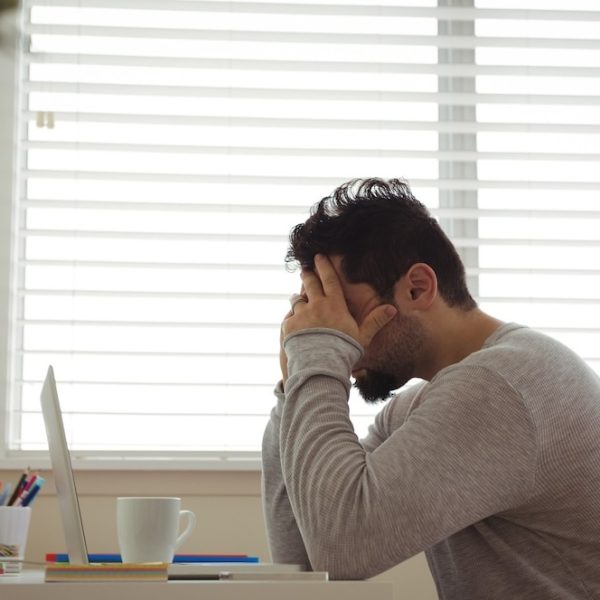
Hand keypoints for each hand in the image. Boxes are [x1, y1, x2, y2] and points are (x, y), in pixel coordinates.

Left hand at [282, 254, 396, 348]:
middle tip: (305, 269)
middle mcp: (316, 305)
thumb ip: (375, 321)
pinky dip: (292, 317)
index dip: (323, 266)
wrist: (320, 365)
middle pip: (310, 284)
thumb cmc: (344, 351)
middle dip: (307, 274)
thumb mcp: (362, 336)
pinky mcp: (289, 325)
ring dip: (298, 298)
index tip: (318, 256)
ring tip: (297, 298)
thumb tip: (392, 309)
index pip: (329, 279)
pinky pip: (289, 317)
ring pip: (297, 300)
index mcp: (334, 304)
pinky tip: (293, 321)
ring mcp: (301, 314)